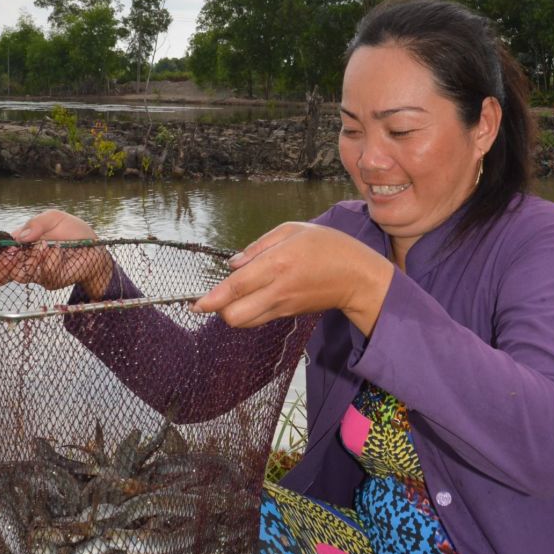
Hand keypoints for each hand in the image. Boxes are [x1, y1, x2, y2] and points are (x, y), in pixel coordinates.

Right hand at [0, 210, 112, 295]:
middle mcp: (24, 262)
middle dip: (1, 266)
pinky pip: (44, 274)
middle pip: (0, 275)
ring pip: (19, 276)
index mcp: (19, 246)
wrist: (95, 248)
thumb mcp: (54, 218)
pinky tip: (57, 250)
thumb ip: (36, 223)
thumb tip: (19, 237)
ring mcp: (36, 273)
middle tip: (12, 255)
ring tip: (42, 246)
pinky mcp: (51, 280)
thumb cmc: (73, 232)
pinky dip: (50, 259)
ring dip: (28, 260)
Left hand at [191, 222, 394, 334]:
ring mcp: (283, 306)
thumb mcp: (294, 231)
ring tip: (233, 296)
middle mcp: (277, 289)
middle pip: (236, 316)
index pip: (237, 287)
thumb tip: (232, 264)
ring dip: (232, 313)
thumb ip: (259, 246)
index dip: (212, 298)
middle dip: (219, 309)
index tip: (195, 304)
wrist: (358, 278)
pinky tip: (251, 298)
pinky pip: (258, 319)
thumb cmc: (328, 247)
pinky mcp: (287, 315)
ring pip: (245, 322)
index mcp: (278, 264)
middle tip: (217, 296)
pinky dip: (247, 313)